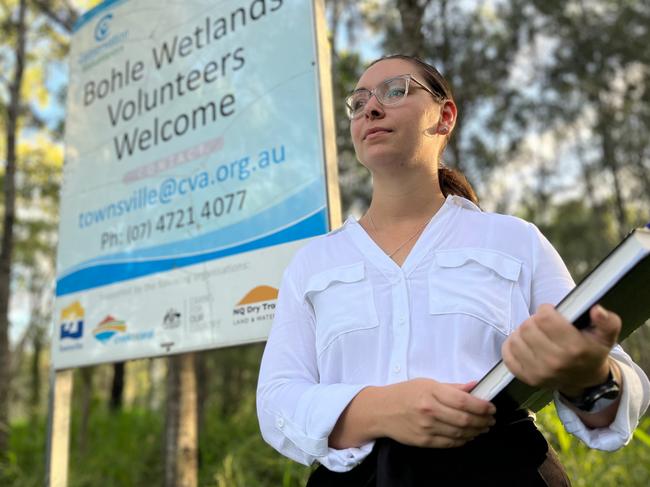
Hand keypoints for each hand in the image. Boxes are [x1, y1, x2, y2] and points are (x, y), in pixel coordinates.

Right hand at [378, 378, 495, 447]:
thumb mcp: (427, 383)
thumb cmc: (403, 394)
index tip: (491, 407)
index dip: (482, 406)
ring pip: (460, 433)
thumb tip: (474, 386)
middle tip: (491, 419)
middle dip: (483, 420)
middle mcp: (429, 410)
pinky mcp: (424, 441)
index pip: (464, 400)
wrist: (381, 410)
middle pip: (465, 419)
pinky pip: (450, 443)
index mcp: (431, 392)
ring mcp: (427, 427)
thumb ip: (452, 387)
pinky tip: (468, 435)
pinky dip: (463, 440)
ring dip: (476, 431)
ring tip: (483, 427)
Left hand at [502, 304, 620, 395]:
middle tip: (543, 325)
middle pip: (528, 326)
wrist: (584, 381)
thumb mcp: (606, 335)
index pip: (544, 318)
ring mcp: (539, 372)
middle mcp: (555, 362)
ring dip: (522, 332)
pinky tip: (524, 344)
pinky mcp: (527, 378)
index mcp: (574, 348)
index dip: (546, 310)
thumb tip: (596, 310)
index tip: (552, 314)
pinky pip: (507, 354)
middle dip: (534, 321)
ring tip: (534, 334)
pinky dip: (512, 345)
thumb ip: (607, 321)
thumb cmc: (591, 351)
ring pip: (516, 338)